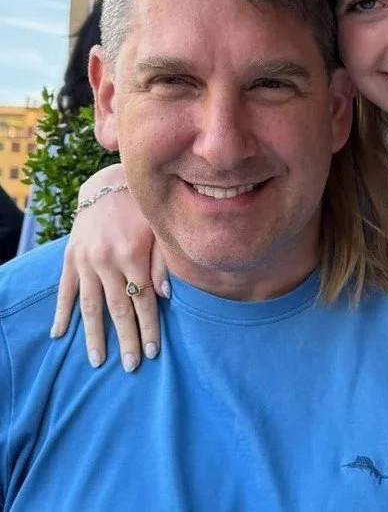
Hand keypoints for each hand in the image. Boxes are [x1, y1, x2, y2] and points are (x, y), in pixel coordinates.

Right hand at [50, 164, 167, 371]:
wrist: (108, 183)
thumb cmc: (143, 208)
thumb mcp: (160, 229)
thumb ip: (163, 262)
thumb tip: (165, 296)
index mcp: (132, 253)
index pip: (143, 300)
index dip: (148, 327)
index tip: (153, 352)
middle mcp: (106, 260)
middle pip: (117, 308)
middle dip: (125, 339)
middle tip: (130, 366)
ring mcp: (84, 260)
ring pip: (89, 305)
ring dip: (94, 335)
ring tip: (98, 361)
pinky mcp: (70, 257)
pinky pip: (65, 290)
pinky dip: (62, 312)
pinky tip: (60, 335)